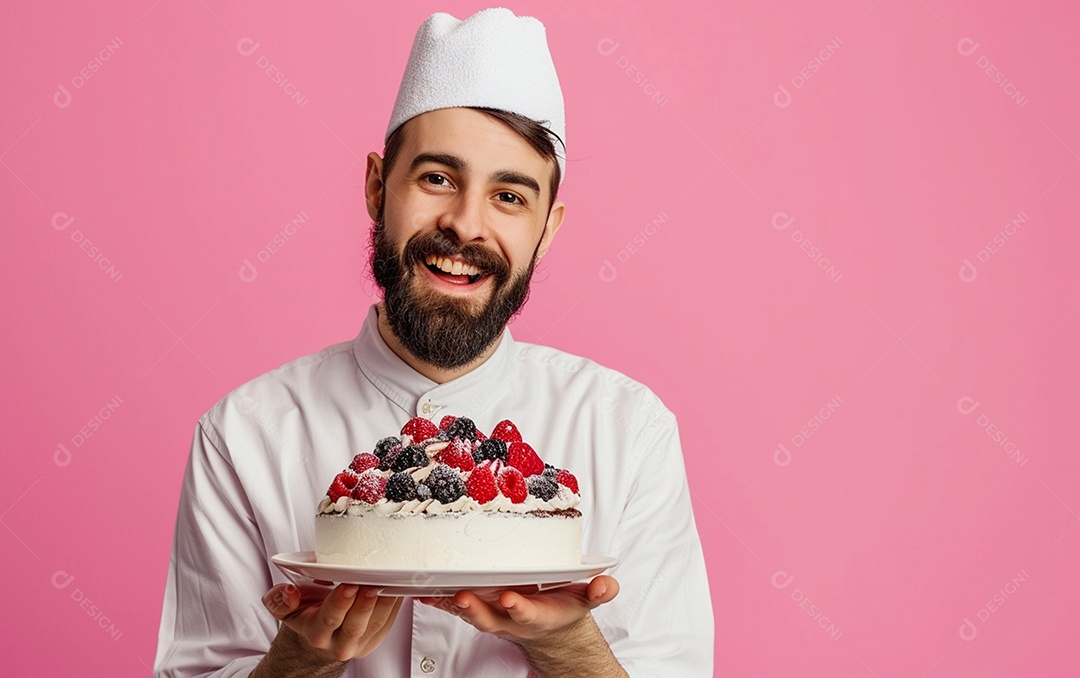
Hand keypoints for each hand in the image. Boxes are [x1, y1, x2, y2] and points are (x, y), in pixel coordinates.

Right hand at [261, 583, 402, 662]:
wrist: (319, 636)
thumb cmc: (306, 614)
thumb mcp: (285, 607)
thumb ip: (279, 599)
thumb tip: (290, 593)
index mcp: (316, 633)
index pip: (330, 618)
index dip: (341, 602)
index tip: (349, 583)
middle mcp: (339, 643)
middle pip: (356, 624)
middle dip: (365, 602)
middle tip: (372, 580)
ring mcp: (360, 644)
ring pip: (377, 623)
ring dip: (385, 601)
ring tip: (389, 580)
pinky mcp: (376, 639)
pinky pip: (389, 621)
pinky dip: (394, 603)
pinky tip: (396, 586)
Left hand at [418, 574, 618, 642]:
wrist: (550, 627)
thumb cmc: (563, 606)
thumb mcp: (586, 601)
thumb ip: (598, 592)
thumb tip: (607, 585)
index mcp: (536, 615)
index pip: (527, 613)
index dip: (519, 608)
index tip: (512, 599)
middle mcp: (509, 619)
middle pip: (489, 619)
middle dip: (475, 610)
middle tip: (462, 597)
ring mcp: (491, 616)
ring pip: (467, 613)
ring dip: (449, 605)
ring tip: (432, 591)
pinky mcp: (478, 609)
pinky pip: (452, 606)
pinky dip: (436, 600)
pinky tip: (420, 589)